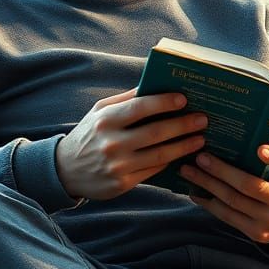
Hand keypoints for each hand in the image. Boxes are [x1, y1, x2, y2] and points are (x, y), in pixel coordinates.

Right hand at [56, 88, 206, 200]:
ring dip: (184, 146)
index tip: (184, 99)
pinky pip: (154, 170)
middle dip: (183, 125)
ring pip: (160, 154)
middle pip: (156, 132)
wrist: (65, 170)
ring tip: (200, 138)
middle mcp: (112, 143)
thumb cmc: (89, 135)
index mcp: (106, 120)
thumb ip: (126, 99)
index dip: (164, 102)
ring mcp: (118, 166)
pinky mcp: (123, 184)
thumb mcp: (99, 112)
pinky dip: (171, 161)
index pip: (140, 108)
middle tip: (202, 119)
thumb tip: (155, 85)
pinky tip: (183, 154)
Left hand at [180, 144, 268, 244]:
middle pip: (248, 185)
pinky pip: (227, 216)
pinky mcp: (254, 233)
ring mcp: (268, 221)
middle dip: (221, 171)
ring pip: (232, 201)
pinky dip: (208, 202)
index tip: (260, 149)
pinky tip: (195, 191)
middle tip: (200, 158)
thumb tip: (246, 144)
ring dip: (208, 185)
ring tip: (189, 172)